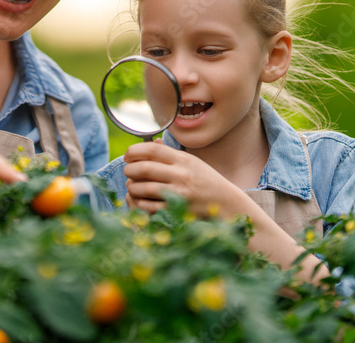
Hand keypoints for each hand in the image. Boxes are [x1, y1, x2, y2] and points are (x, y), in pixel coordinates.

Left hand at [123, 140, 240, 217]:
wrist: (227, 203)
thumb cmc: (206, 180)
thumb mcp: (191, 162)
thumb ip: (170, 154)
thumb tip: (151, 144)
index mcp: (183, 159)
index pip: (152, 150)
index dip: (134, 151)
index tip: (128, 155)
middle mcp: (181, 174)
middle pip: (144, 168)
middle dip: (129, 170)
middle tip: (128, 171)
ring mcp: (179, 193)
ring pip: (143, 188)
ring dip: (132, 186)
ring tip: (132, 185)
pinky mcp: (177, 210)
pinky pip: (149, 206)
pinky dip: (140, 202)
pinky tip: (140, 199)